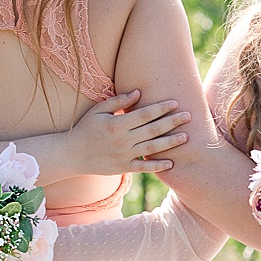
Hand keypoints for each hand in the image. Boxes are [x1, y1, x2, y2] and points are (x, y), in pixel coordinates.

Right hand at [63, 90, 190, 177]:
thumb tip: (139, 92)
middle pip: (152, 130)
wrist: (72, 154)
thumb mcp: (98, 110)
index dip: (161, 108)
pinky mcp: (123, 168)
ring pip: (151, 149)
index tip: (176, 102)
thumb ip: (118, 101)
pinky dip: (157, 166)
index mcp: (117, 124)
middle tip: (189, 116)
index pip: (144, 114)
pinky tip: (171, 163)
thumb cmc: (85, 128)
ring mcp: (123, 155)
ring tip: (186, 137)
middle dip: (172, 122)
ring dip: (170, 143)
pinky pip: (143, 168)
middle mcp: (122, 140)